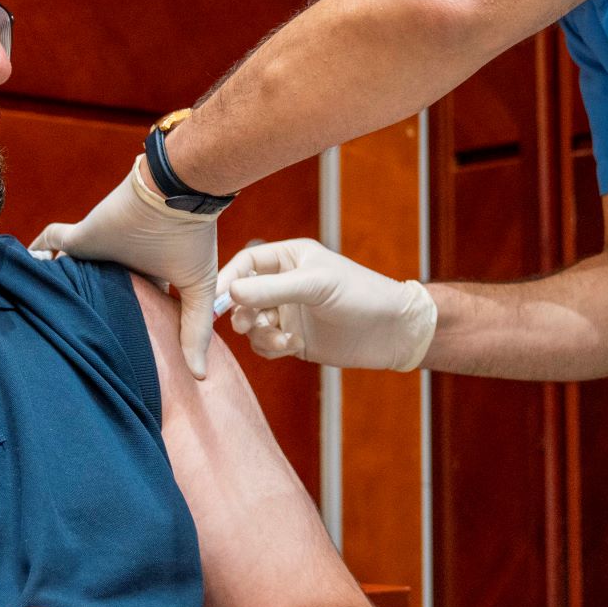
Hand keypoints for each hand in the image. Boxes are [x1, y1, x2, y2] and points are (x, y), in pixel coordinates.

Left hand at [33, 157, 218, 378]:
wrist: (176, 196)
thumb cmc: (191, 239)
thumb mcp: (198, 290)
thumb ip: (196, 331)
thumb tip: (200, 375)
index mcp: (148, 274)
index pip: (131, 302)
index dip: (125, 321)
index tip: (116, 349)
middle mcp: (120, 263)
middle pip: (97, 290)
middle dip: (87, 310)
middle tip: (72, 341)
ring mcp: (98, 250)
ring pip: (72, 271)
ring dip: (60, 285)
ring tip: (39, 314)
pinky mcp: (81, 237)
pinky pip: (49, 243)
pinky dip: (35, 253)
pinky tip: (19, 270)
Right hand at [216, 239, 437, 371]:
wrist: (392, 331)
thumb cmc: (361, 296)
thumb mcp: (315, 286)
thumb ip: (272, 289)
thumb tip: (229, 292)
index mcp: (288, 258)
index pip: (245, 263)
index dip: (227, 279)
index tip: (215, 299)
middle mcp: (283, 284)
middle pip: (241, 296)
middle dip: (241, 312)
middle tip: (245, 325)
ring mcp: (287, 312)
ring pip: (251, 325)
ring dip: (261, 335)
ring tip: (284, 340)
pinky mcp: (293, 339)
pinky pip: (265, 345)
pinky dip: (273, 348)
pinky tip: (295, 346)